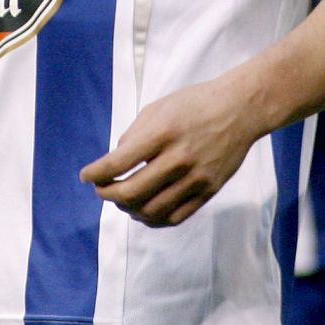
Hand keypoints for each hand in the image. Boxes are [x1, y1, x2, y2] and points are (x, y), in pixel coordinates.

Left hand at [79, 71, 263, 226]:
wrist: (238, 110)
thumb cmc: (193, 104)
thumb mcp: (157, 108)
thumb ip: (134, 136)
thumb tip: (115, 164)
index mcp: (162, 132)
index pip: (119, 162)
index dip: (96, 174)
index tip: (85, 176)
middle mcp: (178, 158)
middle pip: (132, 192)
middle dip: (108, 195)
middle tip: (100, 190)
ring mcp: (195, 178)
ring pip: (151, 211)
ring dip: (129, 210)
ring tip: (122, 201)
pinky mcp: (208, 192)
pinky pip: (174, 217)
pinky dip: (153, 219)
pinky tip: (143, 211)